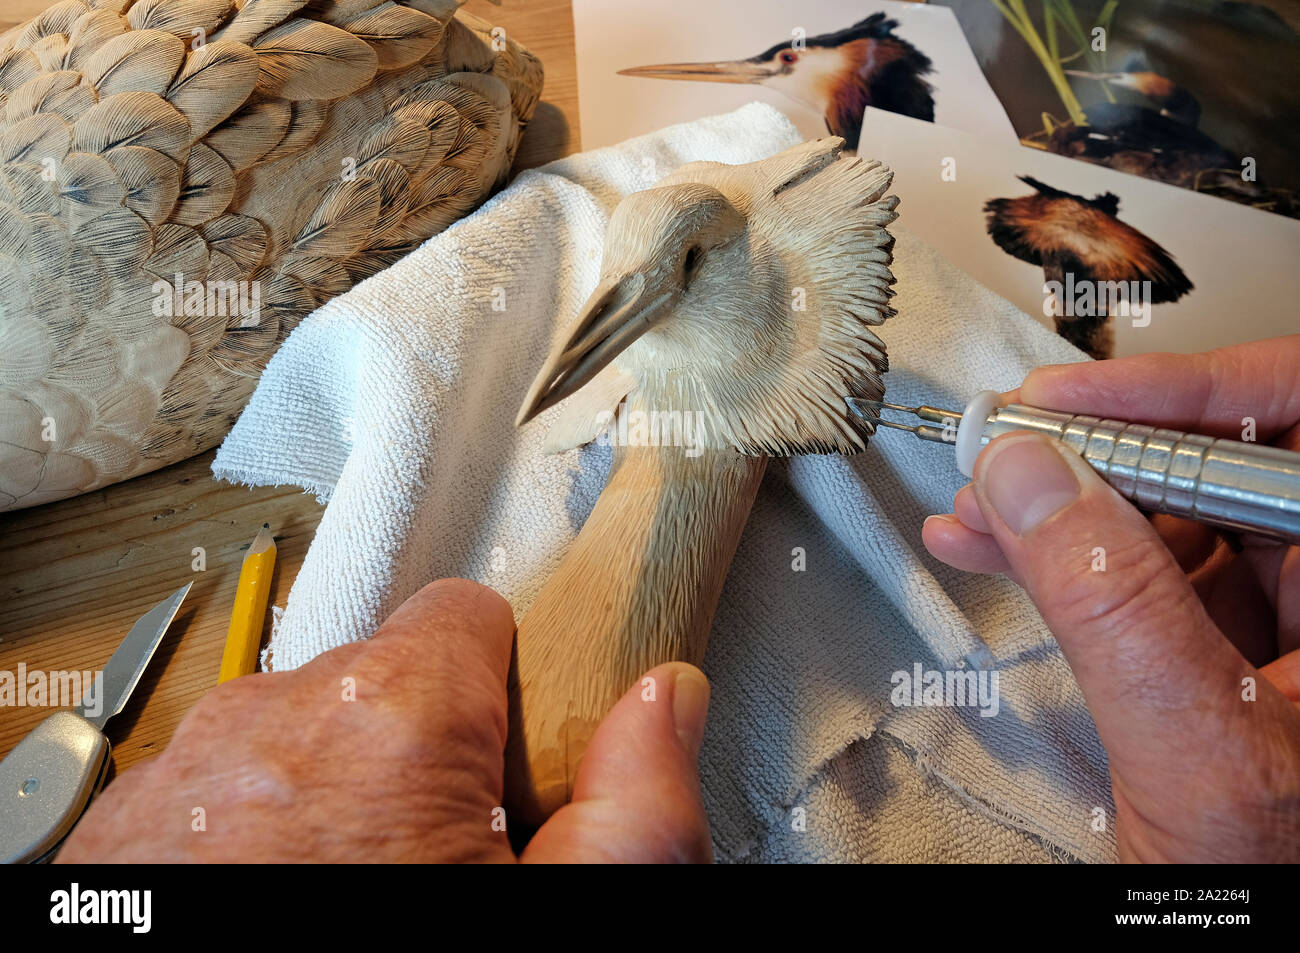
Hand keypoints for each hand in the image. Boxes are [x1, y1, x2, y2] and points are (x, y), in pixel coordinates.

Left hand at [56, 579, 712, 862]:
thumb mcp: (562, 915)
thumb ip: (635, 802)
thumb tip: (662, 701)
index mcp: (395, 723)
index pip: (468, 614)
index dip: (506, 682)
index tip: (507, 757)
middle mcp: (272, 725)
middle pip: (383, 678)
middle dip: (421, 748)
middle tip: (444, 855)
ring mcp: (186, 774)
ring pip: (298, 737)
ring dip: (335, 792)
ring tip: (363, 887)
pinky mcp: (127, 829)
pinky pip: (220, 788)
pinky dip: (256, 831)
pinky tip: (292, 895)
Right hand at [923, 335, 1299, 861]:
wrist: (1236, 939)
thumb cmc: (1266, 881)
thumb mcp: (1196, 745)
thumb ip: (1114, 608)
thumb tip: (1033, 478)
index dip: (1190, 393)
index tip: (1073, 403)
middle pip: (1220, 462)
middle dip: (1098, 452)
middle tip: (1010, 451)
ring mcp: (1275, 614)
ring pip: (1165, 509)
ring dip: (1058, 502)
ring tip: (980, 505)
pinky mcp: (1212, 640)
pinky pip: (1132, 567)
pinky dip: (1054, 553)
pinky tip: (991, 546)